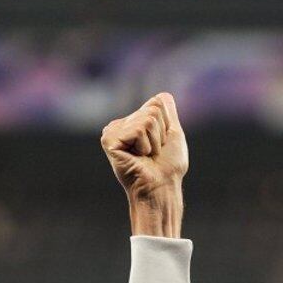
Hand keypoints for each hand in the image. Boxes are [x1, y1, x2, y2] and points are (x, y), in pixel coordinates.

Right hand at [101, 93, 187, 236]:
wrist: (160, 187)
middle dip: (160, 133)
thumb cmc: (167, 166)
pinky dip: (144, 145)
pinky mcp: (109, 139)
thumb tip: (163, 95)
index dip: (167, 125)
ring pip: (146, 119)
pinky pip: (137, 130)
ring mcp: (113, 131)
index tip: (161, 144)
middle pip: (152, 109)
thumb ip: (167, 112)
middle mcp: (121, 124)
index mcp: (134, 121)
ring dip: (154, 141)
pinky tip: (137, 157)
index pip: (157, 102)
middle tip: (153, 153)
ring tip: (146, 156)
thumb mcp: (173, 133)